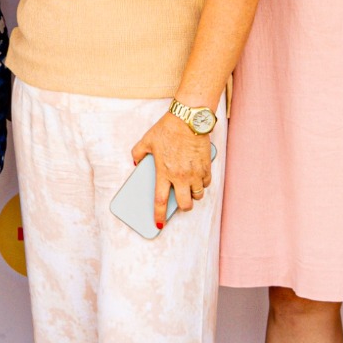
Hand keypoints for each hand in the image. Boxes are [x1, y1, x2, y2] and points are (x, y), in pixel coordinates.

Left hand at [131, 113, 211, 229]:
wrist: (189, 118)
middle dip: (183, 208)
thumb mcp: (147, 140)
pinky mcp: (206, 166)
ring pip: (198, 195)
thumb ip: (138, 153)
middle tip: (180, 203)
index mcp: (164, 172)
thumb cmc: (167, 129)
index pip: (160, 201)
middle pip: (185, 204)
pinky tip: (198, 178)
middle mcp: (181, 176)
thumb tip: (136, 163)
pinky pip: (206, 182)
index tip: (158, 224)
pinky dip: (203, 183)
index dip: (159, 216)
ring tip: (189, 189)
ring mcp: (195, 173)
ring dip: (194, 195)